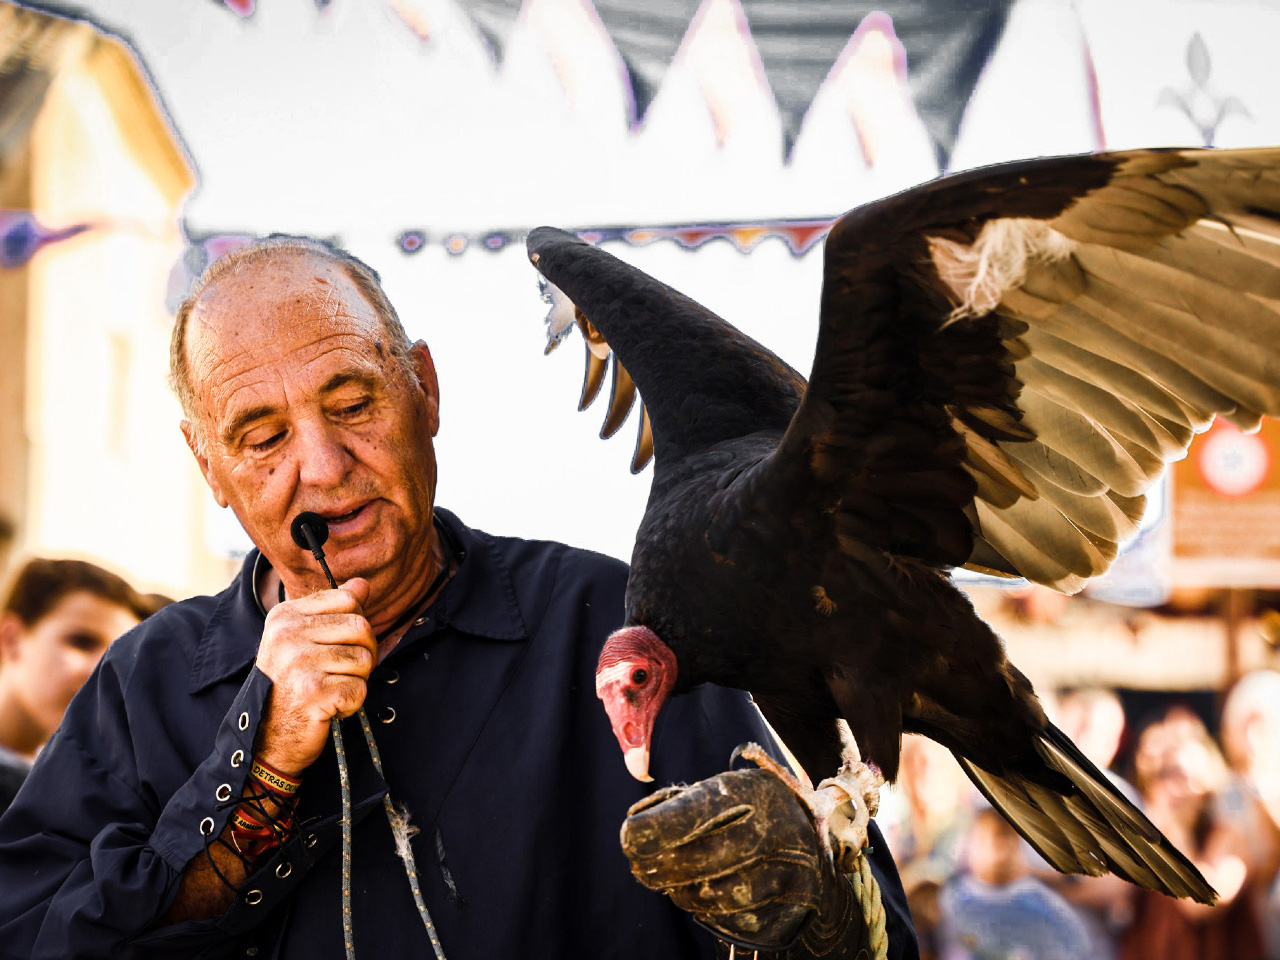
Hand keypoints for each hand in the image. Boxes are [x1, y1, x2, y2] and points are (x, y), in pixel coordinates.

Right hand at [253, 578, 376, 776]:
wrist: (267, 738)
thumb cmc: (289, 686)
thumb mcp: (304, 640)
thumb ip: (334, 609)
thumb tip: (363, 584)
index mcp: (285, 616)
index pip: (348, 600)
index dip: (356, 625)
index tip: (339, 645)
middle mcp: (288, 635)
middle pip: (361, 628)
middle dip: (363, 654)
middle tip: (341, 673)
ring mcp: (299, 663)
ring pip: (365, 659)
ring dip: (356, 681)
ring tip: (330, 690)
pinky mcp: (313, 692)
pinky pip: (360, 688)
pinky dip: (352, 703)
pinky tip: (329, 708)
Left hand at [621, 764, 868, 955]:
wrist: (813, 843)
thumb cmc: (750, 814)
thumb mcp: (724, 793)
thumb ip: (681, 805)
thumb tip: (635, 827)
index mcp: (755, 790)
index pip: (699, 810)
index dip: (658, 828)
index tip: (629, 838)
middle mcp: (779, 828)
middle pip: (707, 858)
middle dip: (664, 868)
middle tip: (641, 869)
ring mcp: (792, 870)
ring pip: (720, 895)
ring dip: (685, 893)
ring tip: (674, 882)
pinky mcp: (794, 904)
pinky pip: (738, 919)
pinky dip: (711, 911)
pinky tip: (706, 895)